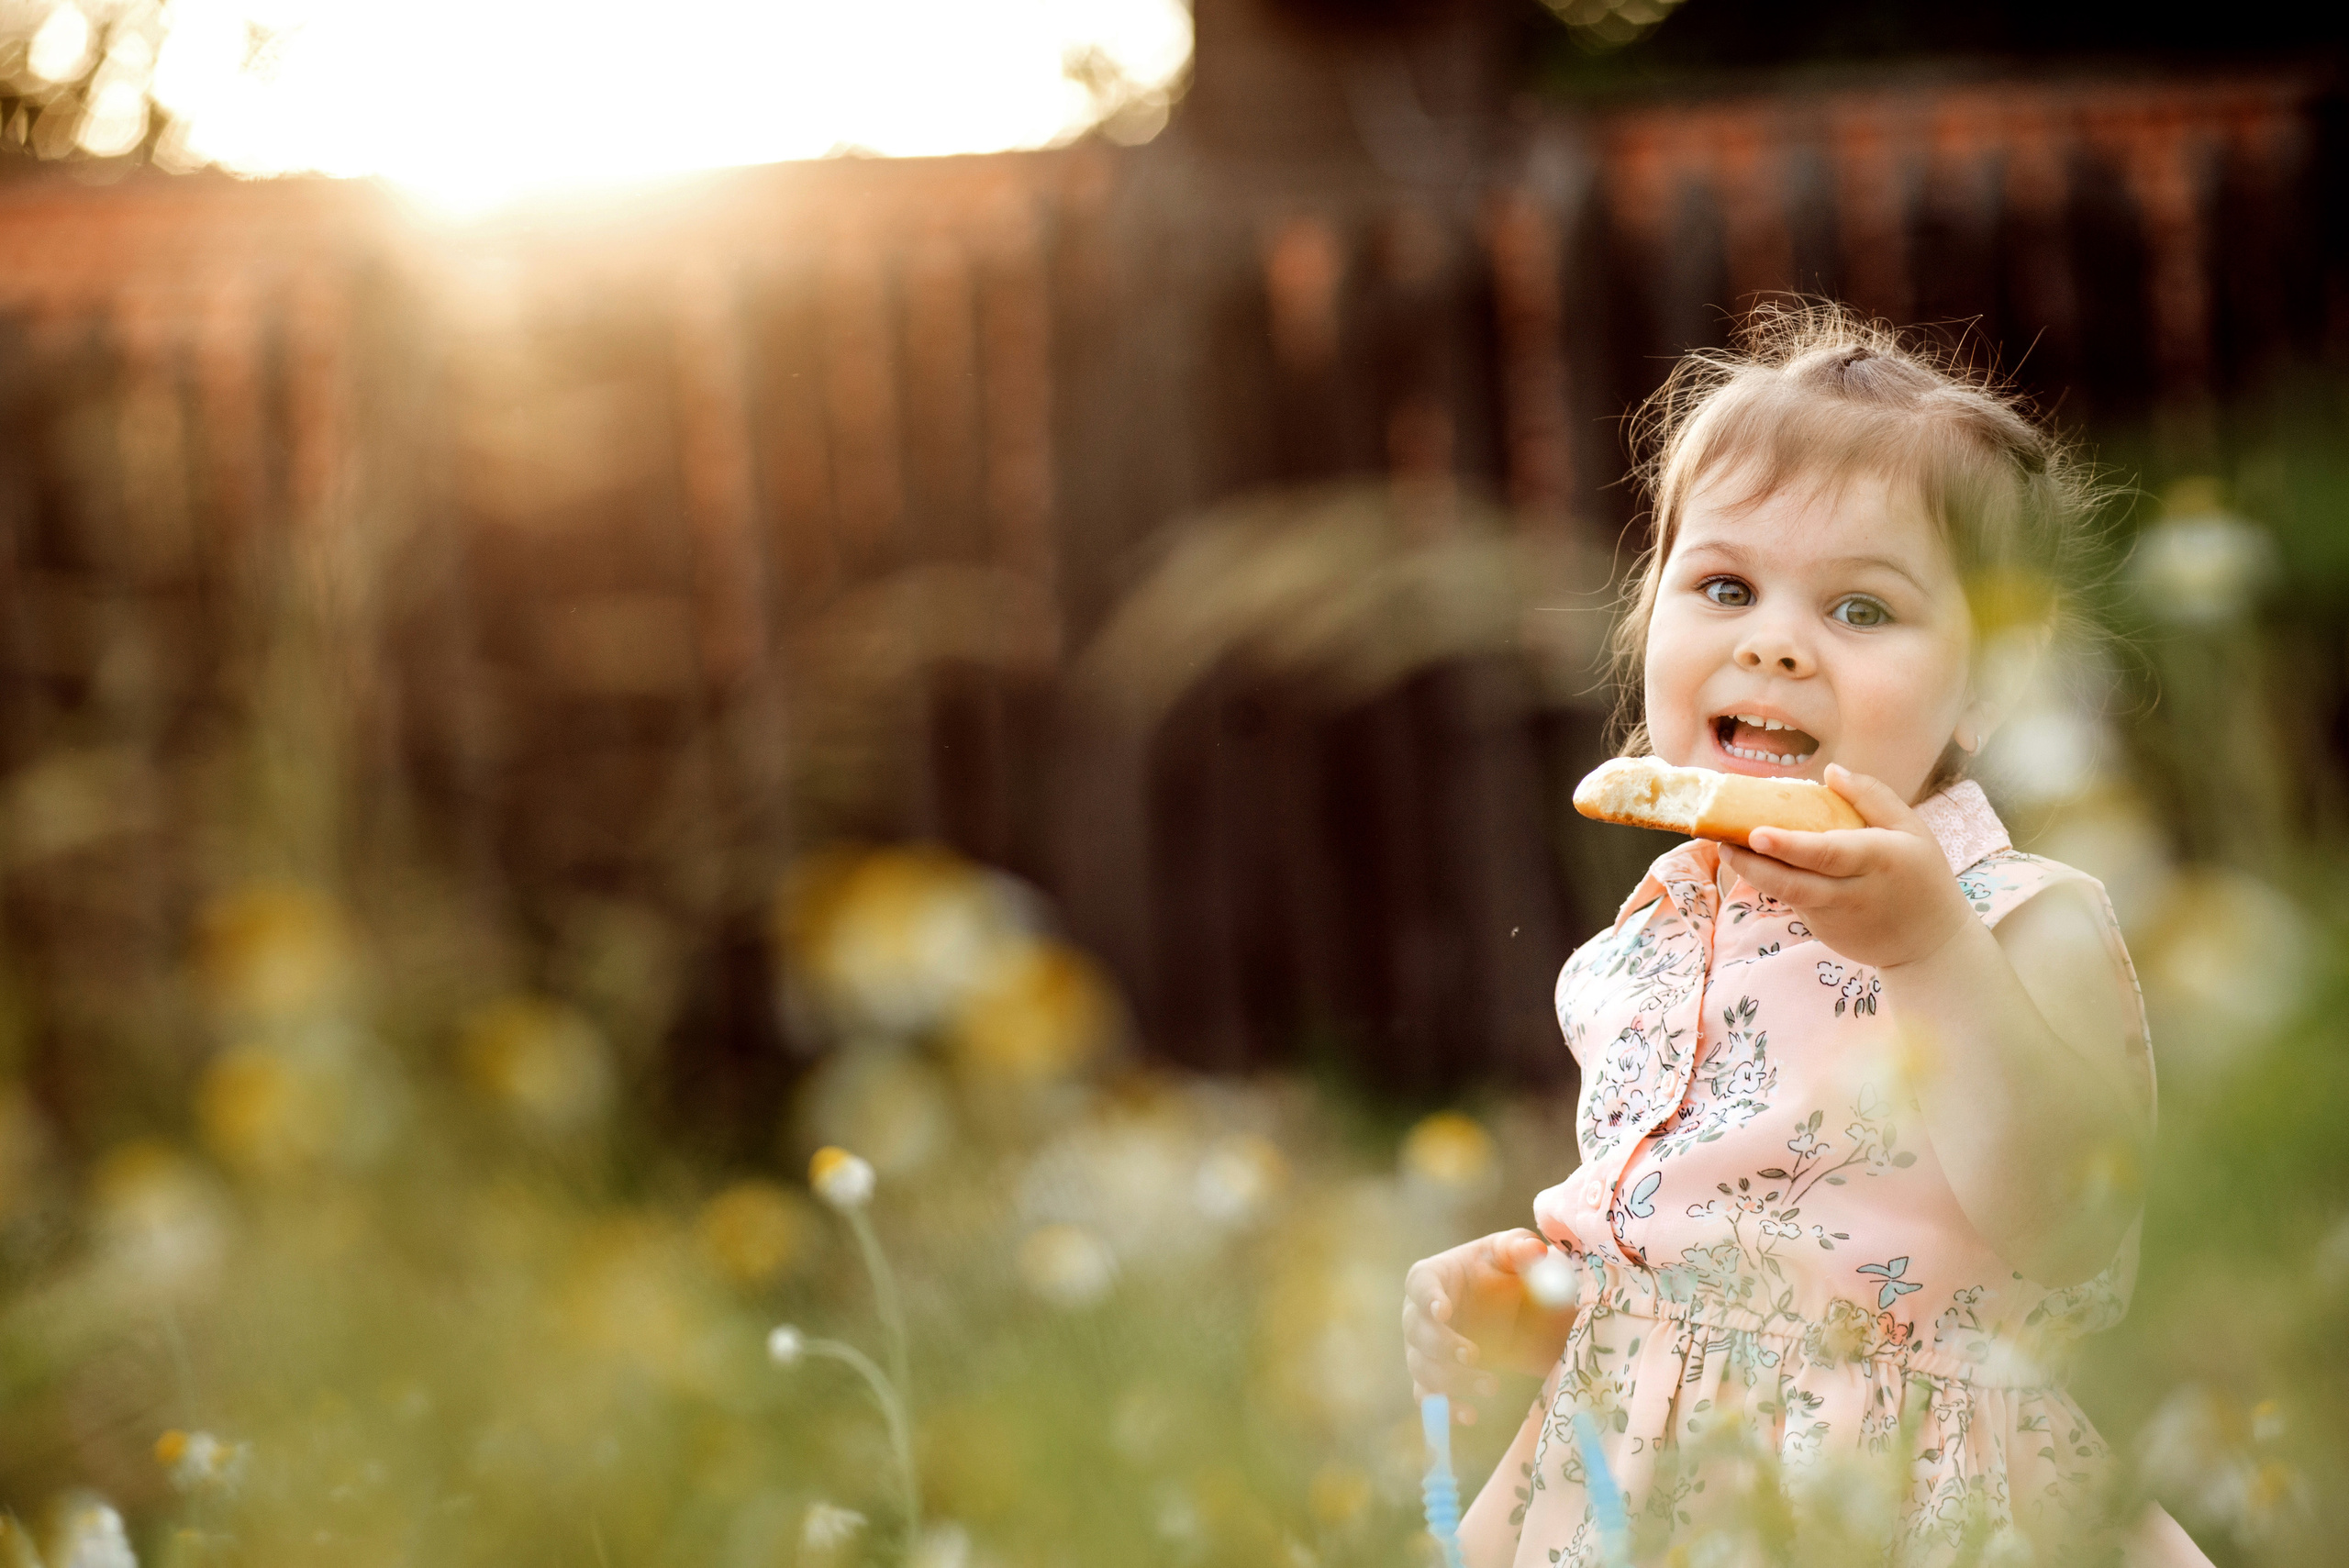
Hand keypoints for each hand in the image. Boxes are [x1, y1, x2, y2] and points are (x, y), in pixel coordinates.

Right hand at [1401, 1229, 1572, 1422]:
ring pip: (1422, 1369)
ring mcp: (1423, 1349)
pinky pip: (1429, 1396)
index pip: (1420, 1284)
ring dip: (1451, 1381)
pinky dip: (1445, 1409)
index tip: (1443, 1310)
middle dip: (1442, 1346)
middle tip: (1475, 1355)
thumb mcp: (1514, 1254)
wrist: (1512, 1308)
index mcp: (1432, 1276)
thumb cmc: (1505, 1271)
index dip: (1427, 1298)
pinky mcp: (1434, 1376)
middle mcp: (1418, 1313)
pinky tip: (1470, 1416)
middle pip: (1416, 1332)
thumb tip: (1534, 1250)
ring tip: (1492, 1386)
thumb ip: (1520, 1248)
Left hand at [1718, 764, 1973, 972]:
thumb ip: (1873, 797)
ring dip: (1754, 874)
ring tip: (1727, 849)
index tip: (1756, 833)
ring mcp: (1835, 916)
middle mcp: (1853, 892)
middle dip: (1754, 863)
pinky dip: (1775, 884)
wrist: (1931, 945)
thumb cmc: (1921, 875)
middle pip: (1795, 882)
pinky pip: (1794, 903)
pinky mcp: (1823, 930)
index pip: (1828, 853)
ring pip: (1787, 896)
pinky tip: (1758, 863)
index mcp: (1878, 859)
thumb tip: (1830, 770)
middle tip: (1722, 841)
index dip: (1790, 846)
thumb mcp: (1911, 830)